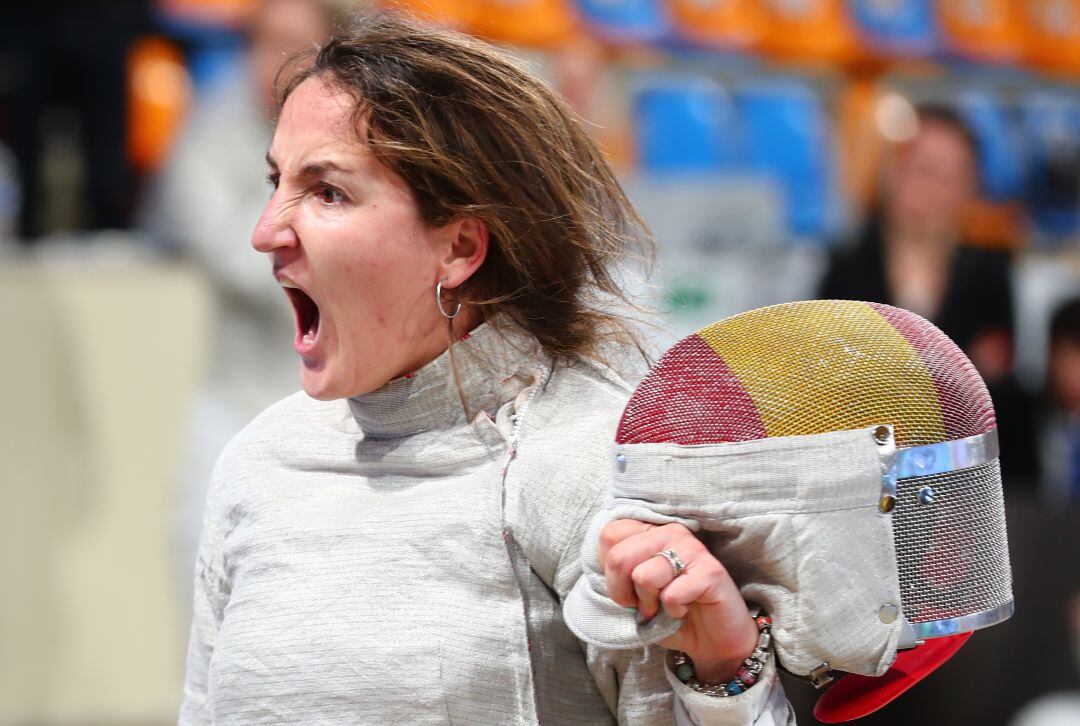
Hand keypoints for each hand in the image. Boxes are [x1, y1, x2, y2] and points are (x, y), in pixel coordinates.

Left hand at [598, 520, 758, 682]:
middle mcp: (670, 532)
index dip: (609, 572)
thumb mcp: (633, 592)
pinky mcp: (710, 572)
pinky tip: (685, 610)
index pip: (609, 535)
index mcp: (649, 531)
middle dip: (623, 593)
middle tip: (643, 605)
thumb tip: (599, 568)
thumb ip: (617, 574)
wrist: (713, 641)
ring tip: (665, 607)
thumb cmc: (669, 613)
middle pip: (618, 556)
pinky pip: (672, 595)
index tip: (626, 590)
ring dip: (650, 604)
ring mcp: (692, 549)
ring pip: (644, 576)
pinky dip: (673, 612)